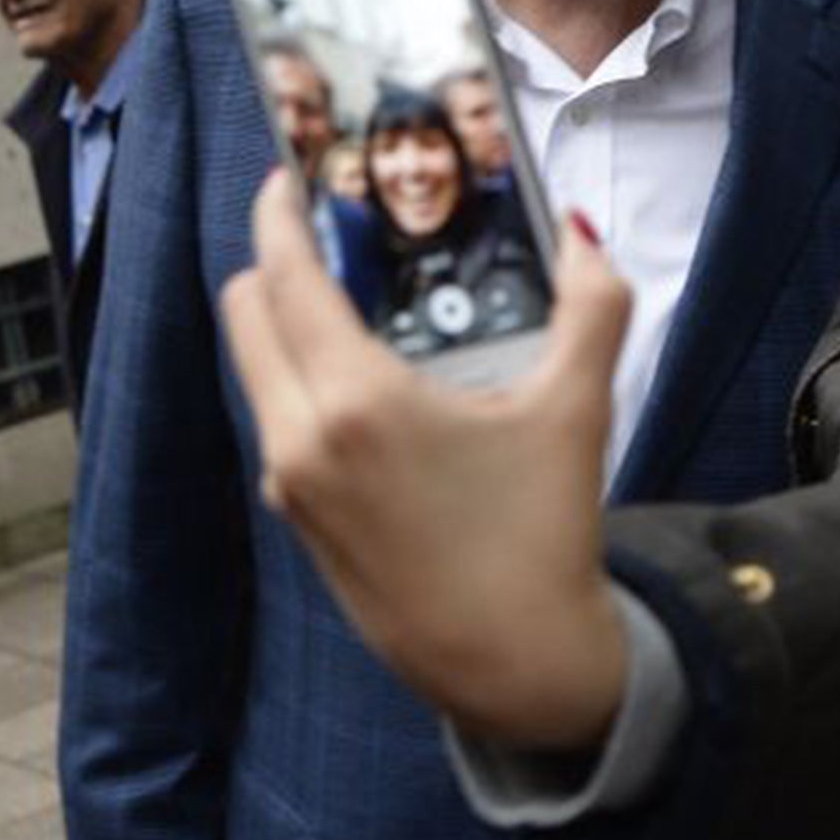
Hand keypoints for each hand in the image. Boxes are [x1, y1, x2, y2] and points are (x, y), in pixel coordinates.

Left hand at [221, 169, 630, 748]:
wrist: (515, 665)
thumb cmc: (542, 534)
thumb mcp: (577, 409)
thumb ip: (590, 305)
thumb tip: (580, 231)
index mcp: (356, 401)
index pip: (287, 277)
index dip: (280, 215)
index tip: (288, 174)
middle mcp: (300, 439)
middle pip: (249, 313)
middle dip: (279, 259)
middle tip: (333, 228)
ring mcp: (289, 486)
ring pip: (260, 369)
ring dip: (291, 320)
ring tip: (362, 299)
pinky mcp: (298, 523)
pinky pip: (280, 419)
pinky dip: (305, 377)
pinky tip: (376, 382)